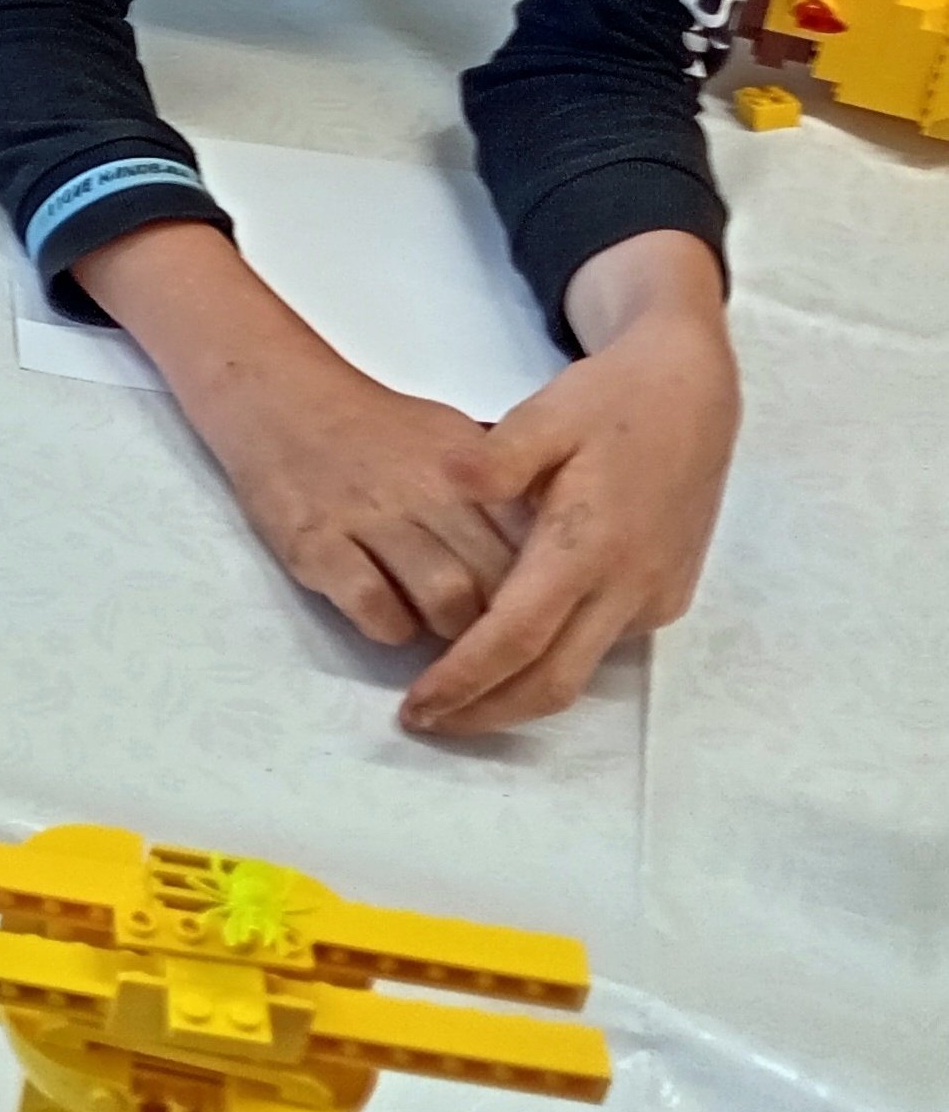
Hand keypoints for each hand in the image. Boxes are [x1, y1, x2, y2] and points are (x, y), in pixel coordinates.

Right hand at [185, 354, 519, 651]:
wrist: (278, 398)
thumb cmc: (374, 427)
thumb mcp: (452, 439)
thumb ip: (499, 490)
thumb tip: (547, 550)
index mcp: (468, 467)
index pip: (531, 541)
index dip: (541, 584)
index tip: (534, 601)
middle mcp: (425, 491)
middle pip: (496, 577)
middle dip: (501, 619)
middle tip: (489, 633)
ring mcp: (367, 518)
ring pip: (445, 599)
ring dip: (451, 631)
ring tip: (442, 631)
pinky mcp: (315, 545)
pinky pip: (374, 607)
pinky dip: (391, 626)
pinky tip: (388, 617)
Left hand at [402, 308, 738, 733]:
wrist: (696, 391)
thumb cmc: (612, 399)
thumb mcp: (547, 411)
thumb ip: (496, 455)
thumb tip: (446, 480)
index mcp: (591, 543)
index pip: (518, 636)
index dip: (464, 679)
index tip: (416, 704)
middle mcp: (629, 584)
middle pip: (552, 680)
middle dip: (485, 712)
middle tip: (422, 720)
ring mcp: (655, 596)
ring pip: (580, 672)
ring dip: (518, 695)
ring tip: (453, 698)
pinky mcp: (667, 595)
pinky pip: (603, 646)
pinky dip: (552, 662)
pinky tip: (508, 651)